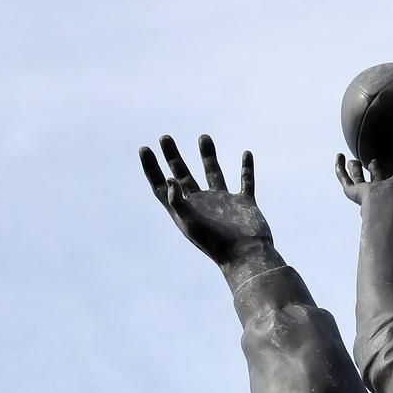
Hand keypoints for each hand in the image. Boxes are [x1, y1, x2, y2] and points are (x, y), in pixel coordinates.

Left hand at [140, 135, 269, 264]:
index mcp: (185, 210)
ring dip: (208, 155)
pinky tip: (246, 154)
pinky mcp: (245, 203)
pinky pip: (246, 181)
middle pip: (182, 176)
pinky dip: (247, 168)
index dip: (151, 168)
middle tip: (165, 137)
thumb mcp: (191, 223)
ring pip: (213, 173)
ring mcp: (224, 202)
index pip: (163, 186)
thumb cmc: (216, 243)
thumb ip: (178, 201)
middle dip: (173, 157)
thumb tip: (168, 179)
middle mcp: (202, 204)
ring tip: (203, 136)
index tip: (145, 149)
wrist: (247, 256)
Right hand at [336, 154, 392, 210]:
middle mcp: (379, 192)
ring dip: (356, 170)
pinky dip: (339, 167)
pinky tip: (339, 155)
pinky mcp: (352, 192)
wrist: (385, 203)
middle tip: (375, 162)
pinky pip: (343, 178)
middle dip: (376, 170)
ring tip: (353, 161)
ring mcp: (364, 193)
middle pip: (376, 179)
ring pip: (358, 180)